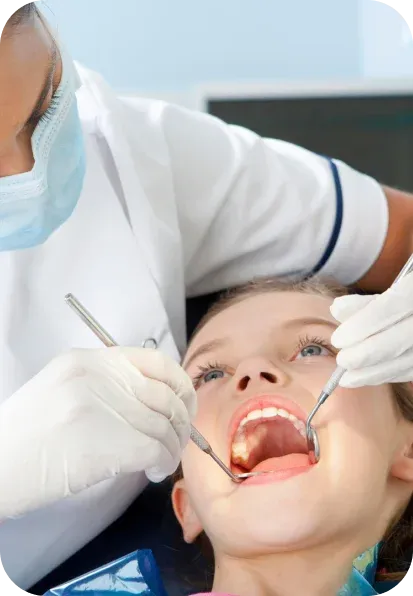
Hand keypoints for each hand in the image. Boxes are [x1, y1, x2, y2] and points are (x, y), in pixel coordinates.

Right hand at [0, 347, 195, 519]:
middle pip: (165, 396)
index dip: (180, 383)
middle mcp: (98, 376)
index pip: (155, 361)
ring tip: (162, 462)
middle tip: (177, 440)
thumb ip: (105, 386)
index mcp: (88, 359)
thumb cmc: (26, 436)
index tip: (184, 404)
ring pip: (164, 425)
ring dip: (172, 448)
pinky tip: (154, 472)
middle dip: (181, 422)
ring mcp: (101, 406)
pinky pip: (156, 449)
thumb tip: (155, 403)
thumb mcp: (62, 390)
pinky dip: (164, 463)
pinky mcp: (107, 440)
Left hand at [330, 274, 412, 386]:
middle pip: (401, 340)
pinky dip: (392, 374)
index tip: (339, 339)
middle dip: (367, 355)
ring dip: (376, 373)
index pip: (390, 307)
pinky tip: (371, 376)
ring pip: (410, 361)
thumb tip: (337, 310)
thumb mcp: (401, 282)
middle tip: (342, 361)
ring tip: (348, 378)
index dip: (362, 325)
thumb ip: (371, 300)